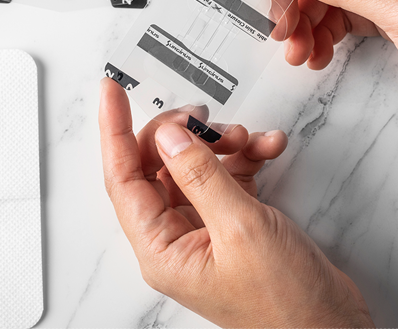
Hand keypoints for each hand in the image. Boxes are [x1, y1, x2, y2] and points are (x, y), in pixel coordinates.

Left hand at [99, 78, 373, 327]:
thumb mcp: (241, 229)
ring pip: (194, 166)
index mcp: (162, 248)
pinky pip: (226, 175)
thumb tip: (169, 137)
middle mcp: (175, 237)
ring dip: (220, 144)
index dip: (114, 129)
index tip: (111, 91)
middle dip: (182, 134)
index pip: (122, 177)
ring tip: (247, 139)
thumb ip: (200, 176)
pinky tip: (268, 148)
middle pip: (158, 165)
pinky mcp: (231, 222)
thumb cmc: (287, 304)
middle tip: (202, 117)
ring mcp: (204, 228)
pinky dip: (245, 157)